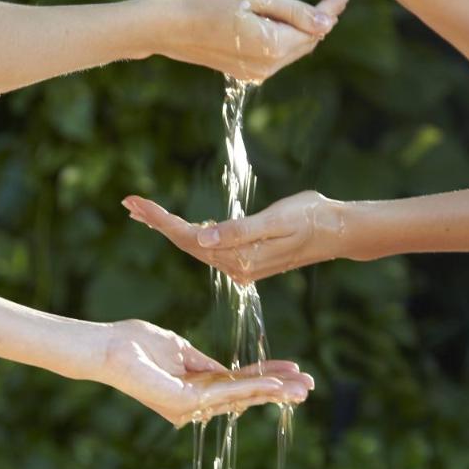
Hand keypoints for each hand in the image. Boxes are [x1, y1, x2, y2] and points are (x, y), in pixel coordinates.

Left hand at [98, 319, 313, 425]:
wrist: (110, 347)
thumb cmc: (136, 344)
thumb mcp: (180, 348)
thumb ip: (203, 363)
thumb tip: (228, 370)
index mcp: (195, 386)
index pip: (238, 382)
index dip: (266, 377)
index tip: (294, 371)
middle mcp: (194, 401)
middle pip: (244, 394)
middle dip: (278, 389)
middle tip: (309, 387)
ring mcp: (189, 404)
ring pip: (239, 397)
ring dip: (272, 391)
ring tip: (301, 388)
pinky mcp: (183, 403)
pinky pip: (224, 394)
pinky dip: (251, 388)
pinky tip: (273, 385)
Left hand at [122, 192, 345, 284]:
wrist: (338, 231)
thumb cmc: (311, 218)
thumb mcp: (277, 221)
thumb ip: (240, 231)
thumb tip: (202, 238)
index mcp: (240, 258)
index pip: (189, 238)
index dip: (160, 220)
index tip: (136, 203)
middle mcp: (237, 267)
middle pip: (186, 244)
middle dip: (156, 223)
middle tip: (129, 202)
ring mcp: (241, 265)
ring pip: (196, 246)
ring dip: (168, 228)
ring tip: (143, 211)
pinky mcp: (247, 260)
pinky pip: (210, 247)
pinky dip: (189, 234)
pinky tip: (179, 226)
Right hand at [149, 0, 347, 84]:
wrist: (164, 26)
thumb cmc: (205, 2)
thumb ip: (293, 11)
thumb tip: (327, 23)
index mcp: (272, 47)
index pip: (314, 30)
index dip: (330, 11)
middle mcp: (266, 67)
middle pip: (305, 44)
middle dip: (317, 23)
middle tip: (330, 0)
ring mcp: (253, 73)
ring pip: (289, 50)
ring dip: (297, 30)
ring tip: (294, 7)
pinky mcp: (241, 72)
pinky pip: (272, 55)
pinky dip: (279, 38)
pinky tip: (271, 21)